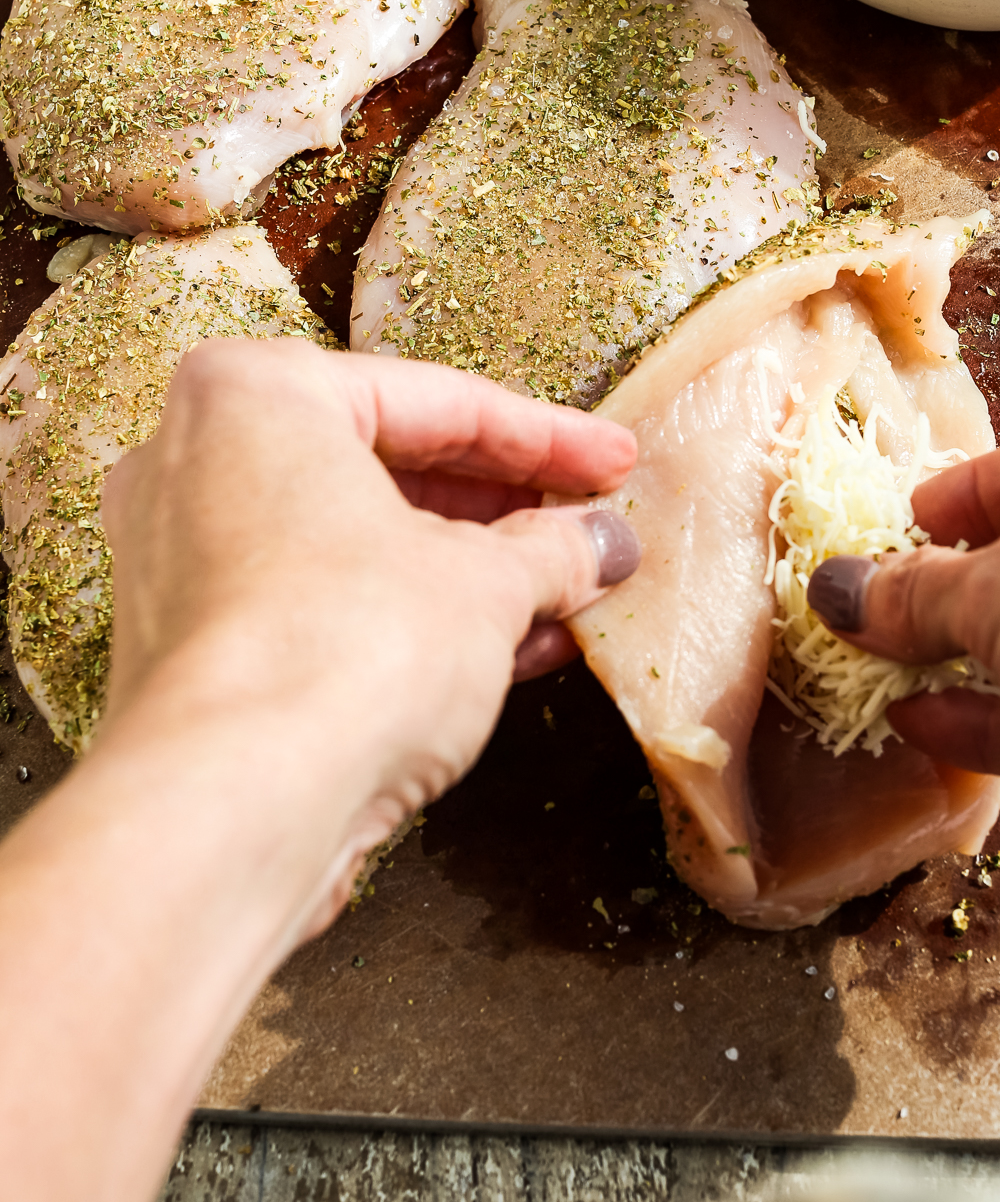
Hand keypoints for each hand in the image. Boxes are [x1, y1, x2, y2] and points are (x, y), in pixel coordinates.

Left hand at [101, 339, 638, 934]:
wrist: (236, 808)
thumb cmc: (347, 649)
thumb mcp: (487, 584)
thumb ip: (552, 550)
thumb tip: (599, 544)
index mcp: (259, 393)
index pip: (439, 400)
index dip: (549, 438)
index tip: (615, 462)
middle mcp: (198, 457)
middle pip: (390, 465)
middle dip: (504, 508)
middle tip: (589, 526)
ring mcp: (181, 554)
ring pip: (356, 541)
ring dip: (467, 570)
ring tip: (566, 595)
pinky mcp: (191, 645)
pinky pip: (321, 602)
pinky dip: (408, 617)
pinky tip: (506, 650)